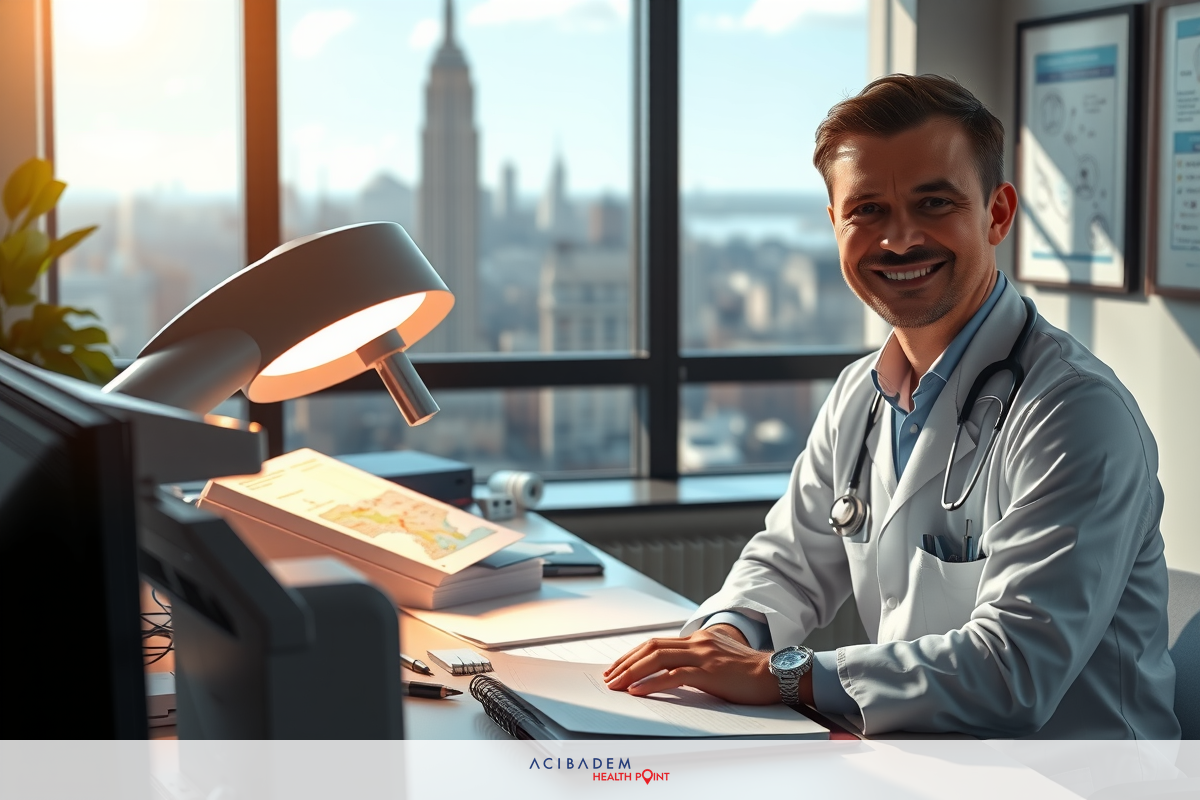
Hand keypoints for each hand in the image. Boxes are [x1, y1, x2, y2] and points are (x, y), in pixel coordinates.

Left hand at [602, 626, 779, 704]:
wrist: (774, 674)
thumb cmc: (748, 673)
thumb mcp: (718, 660)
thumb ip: (697, 661)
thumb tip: (672, 673)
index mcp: (698, 639)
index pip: (656, 643)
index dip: (633, 654)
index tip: (617, 667)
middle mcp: (697, 643)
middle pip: (651, 647)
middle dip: (626, 662)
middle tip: (609, 677)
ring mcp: (703, 656)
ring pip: (658, 658)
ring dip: (632, 672)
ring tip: (617, 684)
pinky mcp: (709, 673)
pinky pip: (674, 676)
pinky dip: (652, 683)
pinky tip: (638, 691)